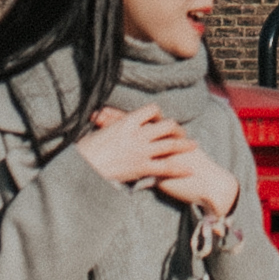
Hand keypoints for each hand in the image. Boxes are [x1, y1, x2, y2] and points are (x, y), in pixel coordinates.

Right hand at [70, 104, 202, 198]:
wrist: (84, 166)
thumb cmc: (86, 149)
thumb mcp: (99, 130)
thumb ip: (109, 123)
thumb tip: (103, 115)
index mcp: (127, 121)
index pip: (152, 110)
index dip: (159, 114)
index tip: (161, 119)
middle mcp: (138, 134)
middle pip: (166, 125)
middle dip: (176, 129)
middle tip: (182, 133)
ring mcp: (142, 151)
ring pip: (170, 144)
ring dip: (184, 144)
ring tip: (194, 144)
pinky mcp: (142, 168)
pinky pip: (166, 167)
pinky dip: (179, 168)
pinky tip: (189, 169)